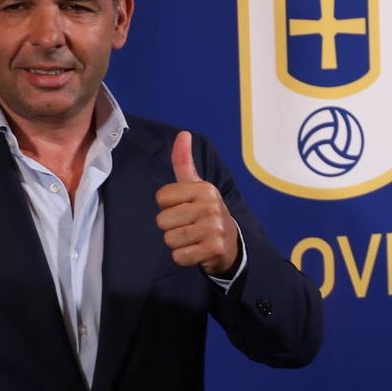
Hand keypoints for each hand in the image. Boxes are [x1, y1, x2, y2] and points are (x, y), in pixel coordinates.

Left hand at [156, 131, 239, 276]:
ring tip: (192, 238)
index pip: (161, 197)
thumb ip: (184, 162)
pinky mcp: (213, 249)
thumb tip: (183, 133)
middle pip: (162, 220)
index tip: (183, 208)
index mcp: (204, 188)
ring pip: (169, 239)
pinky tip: (195, 251)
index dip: (167, 206)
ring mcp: (214, 228)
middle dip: (170, 227)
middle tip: (188, 226)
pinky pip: (179, 256)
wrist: (229, 243)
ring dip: (176, 243)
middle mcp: (210, 206)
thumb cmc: (205, 212)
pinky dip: (183, 257)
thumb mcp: (196, 186)